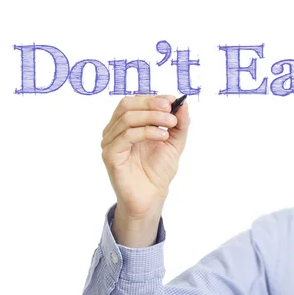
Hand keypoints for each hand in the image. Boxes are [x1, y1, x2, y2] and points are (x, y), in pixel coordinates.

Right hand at [100, 94, 189, 219]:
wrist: (152, 196)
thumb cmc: (158, 170)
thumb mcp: (175, 141)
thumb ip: (179, 123)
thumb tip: (183, 103)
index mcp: (127, 124)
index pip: (134, 101)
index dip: (153, 98)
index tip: (173, 101)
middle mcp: (115, 131)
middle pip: (126, 105)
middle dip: (151, 104)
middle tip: (170, 109)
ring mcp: (110, 142)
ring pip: (127, 118)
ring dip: (152, 117)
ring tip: (171, 124)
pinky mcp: (110, 155)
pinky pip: (126, 136)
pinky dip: (146, 132)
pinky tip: (162, 136)